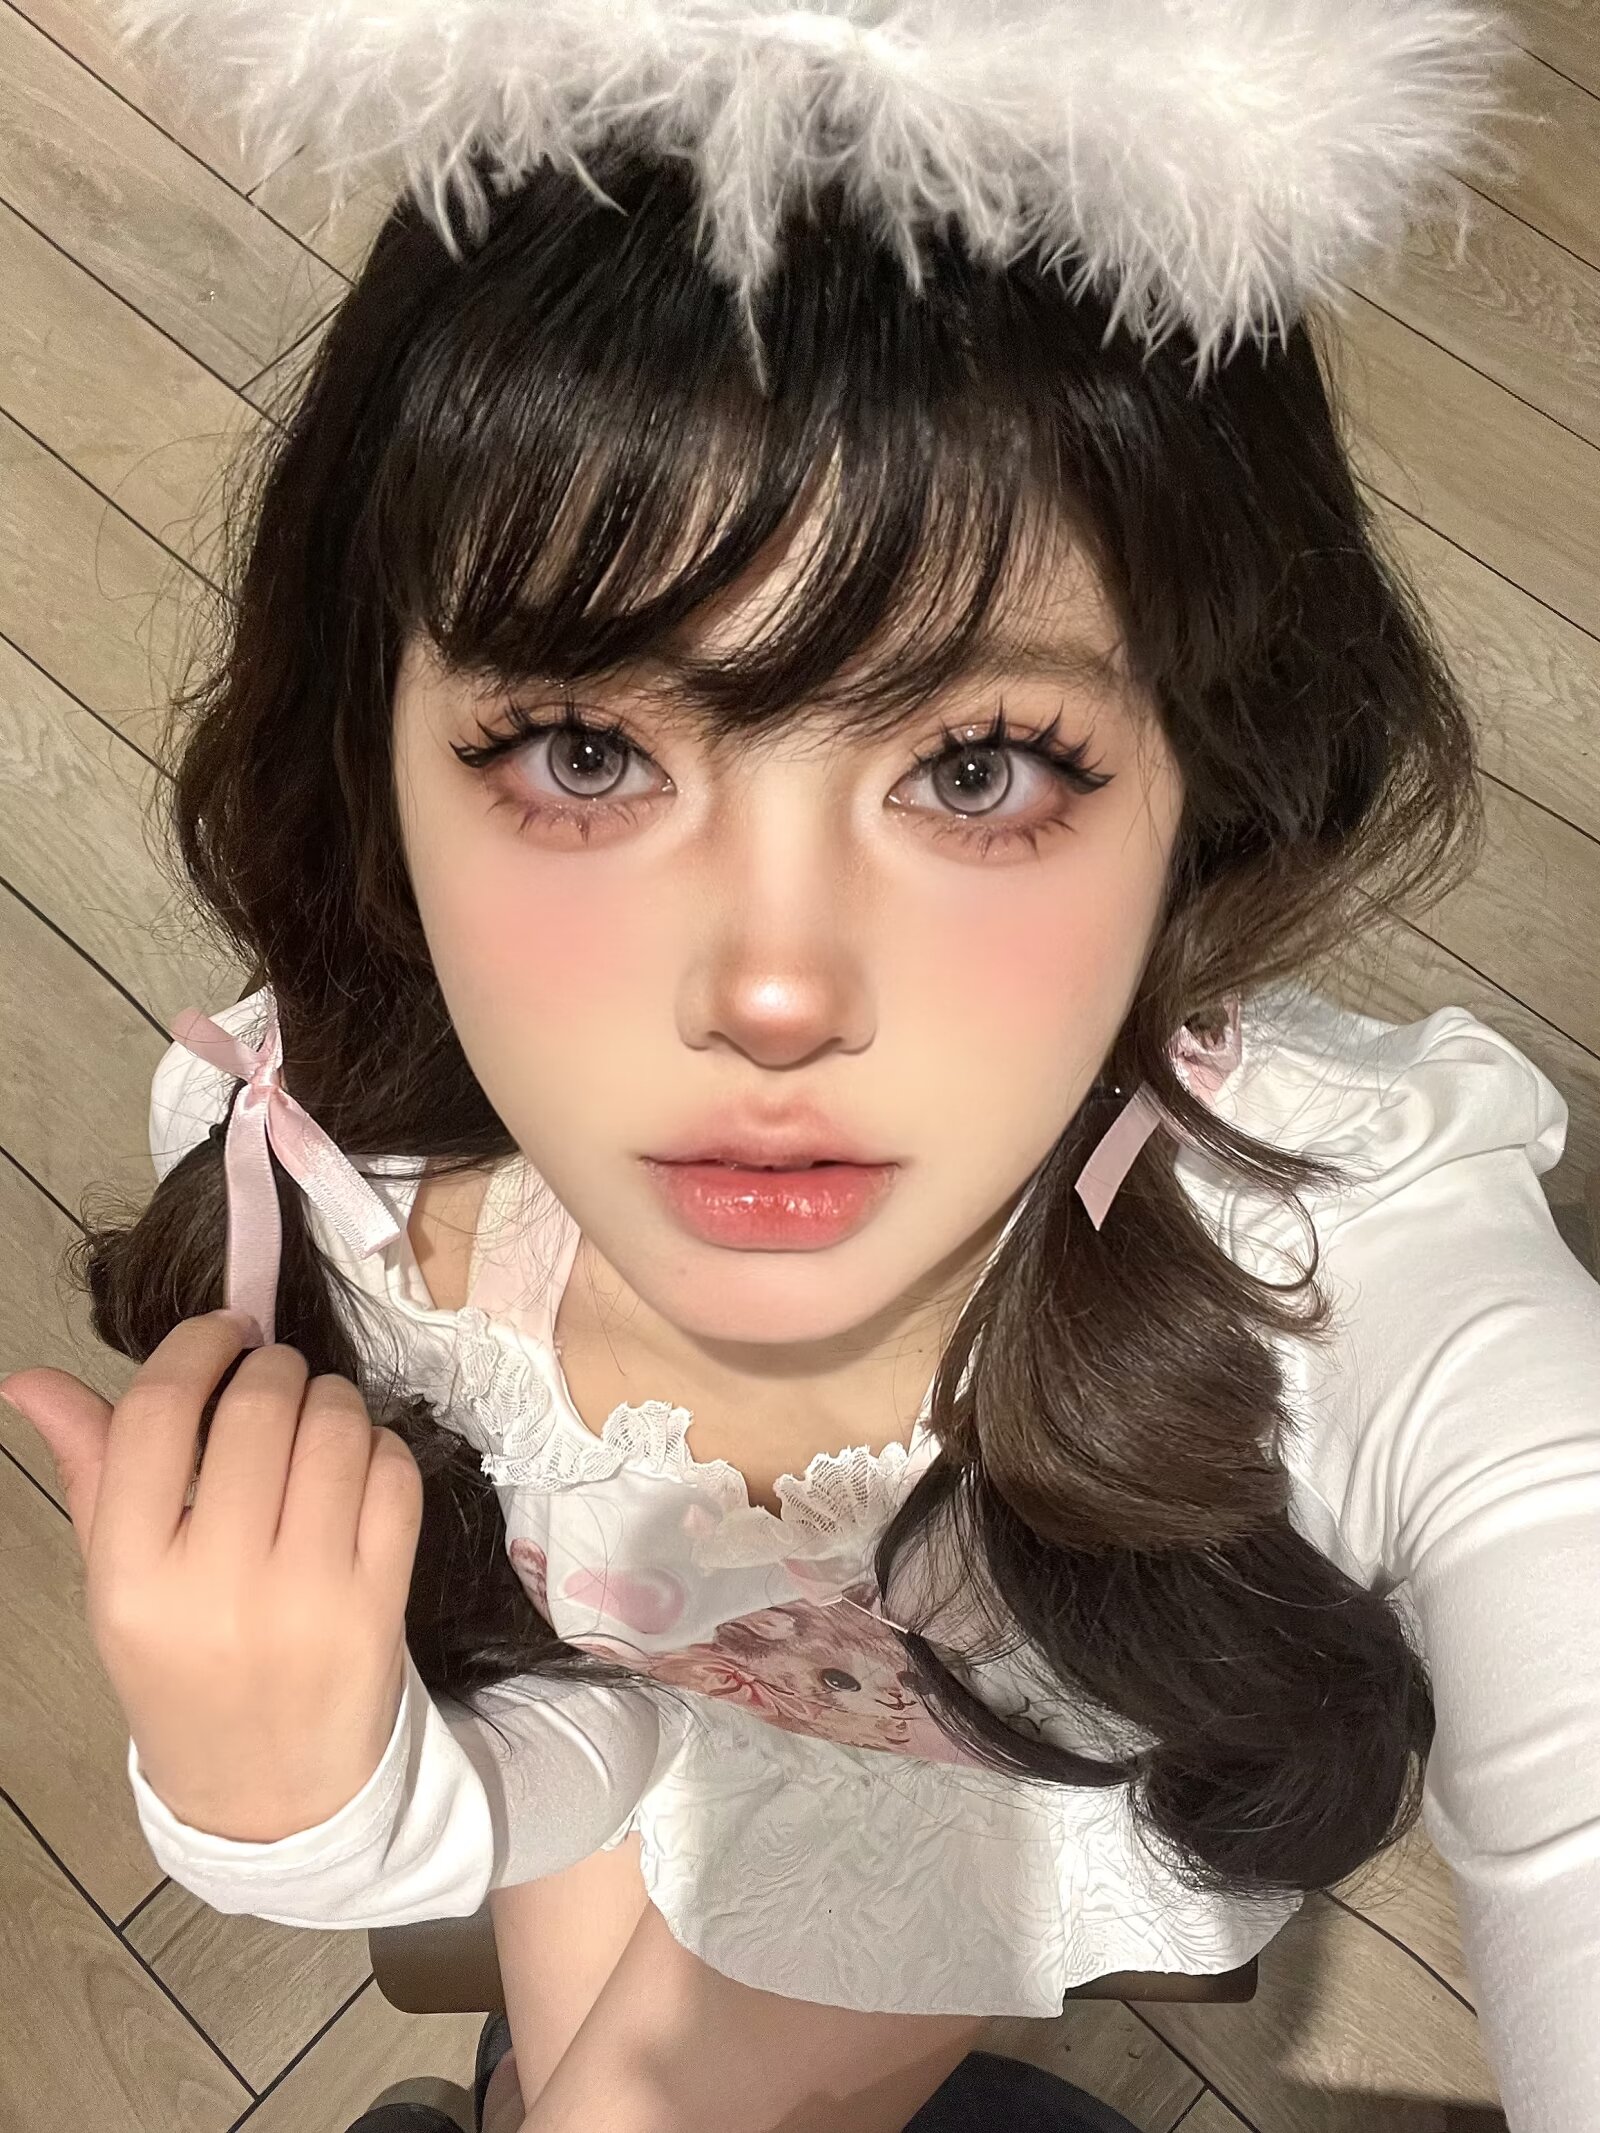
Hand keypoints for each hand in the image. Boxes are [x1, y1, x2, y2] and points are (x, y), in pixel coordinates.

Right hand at [0, 1309, 421, 1840]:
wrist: (269, 1790)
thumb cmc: (184, 1666)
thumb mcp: (118, 1582)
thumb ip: (91, 1470)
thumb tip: (31, 1380)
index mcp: (132, 1576)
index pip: (157, 1415)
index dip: (195, 1347)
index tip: (222, 1331)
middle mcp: (218, 1584)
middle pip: (258, 1406)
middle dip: (272, 1367)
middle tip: (272, 1378)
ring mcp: (308, 1595)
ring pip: (335, 1427)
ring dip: (331, 1399)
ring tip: (312, 1422)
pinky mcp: (381, 1602)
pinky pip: (394, 1473)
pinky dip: (380, 1447)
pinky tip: (353, 1470)